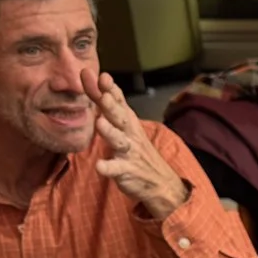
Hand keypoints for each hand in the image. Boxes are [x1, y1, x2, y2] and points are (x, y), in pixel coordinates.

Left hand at [82, 69, 189, 220]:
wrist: (162, 182)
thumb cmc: (137, 148)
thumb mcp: (124, 123)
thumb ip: (106, 102)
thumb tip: (95, 77)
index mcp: (127, 120)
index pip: (119, 101)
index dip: (110, 89)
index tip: (101, 75)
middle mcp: (129, 133)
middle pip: (120, 117)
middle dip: (112, 105)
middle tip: (104, 95)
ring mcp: (129, 152)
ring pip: (119, 140)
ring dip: (110, 132)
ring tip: (100, 123)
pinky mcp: (127, 171)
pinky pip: (116, 169)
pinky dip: (108, 167)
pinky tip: (99, 166)